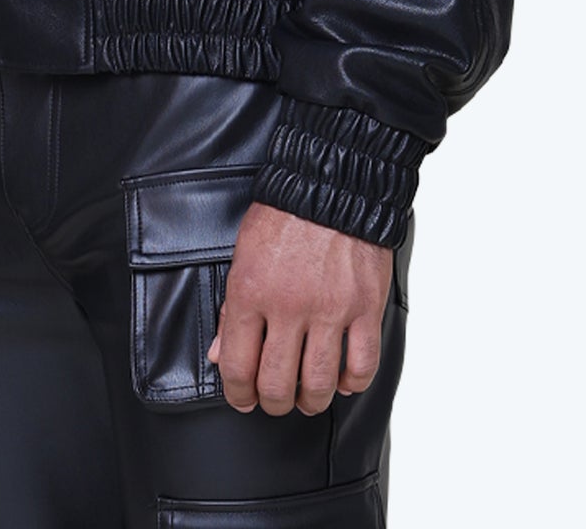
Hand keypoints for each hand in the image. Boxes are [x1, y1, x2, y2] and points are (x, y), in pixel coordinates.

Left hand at [206, 200, 393, 416]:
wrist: (332, 182)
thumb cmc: (284, 214)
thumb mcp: (243, 254)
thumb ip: (231, 309)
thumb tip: (220, 354)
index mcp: (251, 291)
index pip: (238, 365)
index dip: (237, 393)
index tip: (242, 398)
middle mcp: (289, 306)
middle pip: (277, 384)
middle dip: (273, 403)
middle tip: (275, 400)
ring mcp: (330, 309)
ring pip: (318, 384)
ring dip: (311, 402)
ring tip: (308, 398)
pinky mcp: (365, 307)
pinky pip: (362, 365)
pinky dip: (352, 383)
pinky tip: (343, 379)